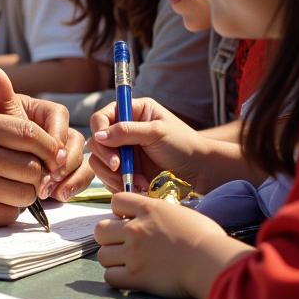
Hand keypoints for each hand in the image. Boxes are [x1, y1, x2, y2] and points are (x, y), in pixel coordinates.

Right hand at [0, 68, 86, 229]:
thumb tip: (43, 139)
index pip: (30, 132)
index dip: (50, 145)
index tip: (56, 154)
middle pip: (34, 166)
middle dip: (39, 173)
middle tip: (31, 176)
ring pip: (26, 193)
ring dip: (24, 193)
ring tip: (8, 188)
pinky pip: (8, 215)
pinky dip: (7, 210)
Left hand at [0, 68, 90, 201]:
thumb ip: (1, 99)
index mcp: (45, 112)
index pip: (59, 118)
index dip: (57, 137)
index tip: (50, 154)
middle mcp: (59, 130)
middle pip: (75, 141)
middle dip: (66, 161)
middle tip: (51, 177)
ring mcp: (65, 151)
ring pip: (81, 160)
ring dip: (71, 176)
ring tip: (54, 190)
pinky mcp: (67, 171)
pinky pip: (81, 176)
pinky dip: (73, 186)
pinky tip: (59, 196)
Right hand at [87, 97, 205, 193]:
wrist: (201, 173)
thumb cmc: (184, 146)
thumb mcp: (156, 133)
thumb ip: (127, 131)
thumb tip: (99, 135)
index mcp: (133, 112)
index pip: (102, 117)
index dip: (99, 130)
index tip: (106, 144)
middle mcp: (124, 130)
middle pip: (97, 141)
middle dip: (107, 157)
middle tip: (119, 169)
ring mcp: (123, 152)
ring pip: (100, 162)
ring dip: (114, 174)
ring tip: (138, 182)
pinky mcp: (125, 171)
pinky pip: (109, 178)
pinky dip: (119, 184)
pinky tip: (138, 186)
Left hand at [94, 192, 252, 298]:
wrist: (213, 262)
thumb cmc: (207, 238)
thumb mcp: (181, 213)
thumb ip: (160, 213)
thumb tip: (150, 215)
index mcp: (148, 209)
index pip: (116, 201)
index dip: (119, 211)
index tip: (128, 221)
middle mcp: (135, 229)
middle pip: (100, 229)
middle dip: (109, 237)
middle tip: (123, 244)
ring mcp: (133, 253)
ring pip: (102, 255)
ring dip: (112, 259)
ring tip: (127, 263)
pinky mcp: (136, 277)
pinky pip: (109, 277)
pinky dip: (117, 278)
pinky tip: (130, 278)